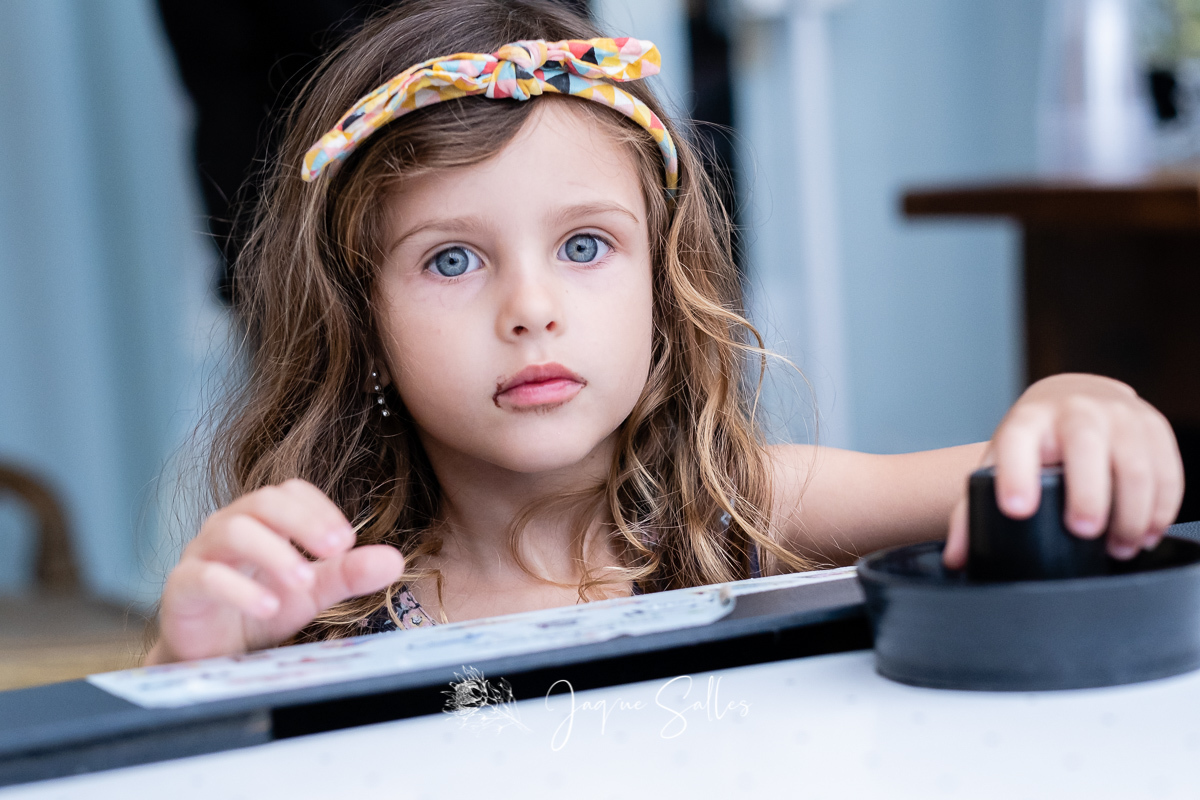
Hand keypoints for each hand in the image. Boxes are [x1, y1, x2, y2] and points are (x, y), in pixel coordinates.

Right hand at [145, 479, 404, 663]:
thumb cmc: (263, 610)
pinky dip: (239, 590)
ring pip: (232, 531)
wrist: (215, 656)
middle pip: (262, 501)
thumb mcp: (313, 592)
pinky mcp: (181, 589)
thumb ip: (349, 574)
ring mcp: (200, 554)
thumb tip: (395, 560)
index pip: (289, 492)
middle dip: (302, 522)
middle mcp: (228, 526)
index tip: (347, 541)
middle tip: (336, 550)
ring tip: (305, 581)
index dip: (319, 510)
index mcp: (262, 519)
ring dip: (274, 553)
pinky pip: (204, 576)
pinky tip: (270, 608)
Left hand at [943, 374, 1183, 568]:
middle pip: (1086, 448)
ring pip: (1135, 464)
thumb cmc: (1035, 440)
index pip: (1018, 442)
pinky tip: (1146, 533)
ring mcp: (1120, 417)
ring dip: (1131, 513)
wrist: (1075, 397)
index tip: (1016, 510)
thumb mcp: (1001, 463)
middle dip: (1088, 493)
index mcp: (1028, 422)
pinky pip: (1167, 472)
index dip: (1016, 475)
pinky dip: (1161, 509)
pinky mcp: (1155, 428)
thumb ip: (974, 511)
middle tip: (1084, 531)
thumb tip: (956, 559)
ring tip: (1118, 547)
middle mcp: (1075, 412)